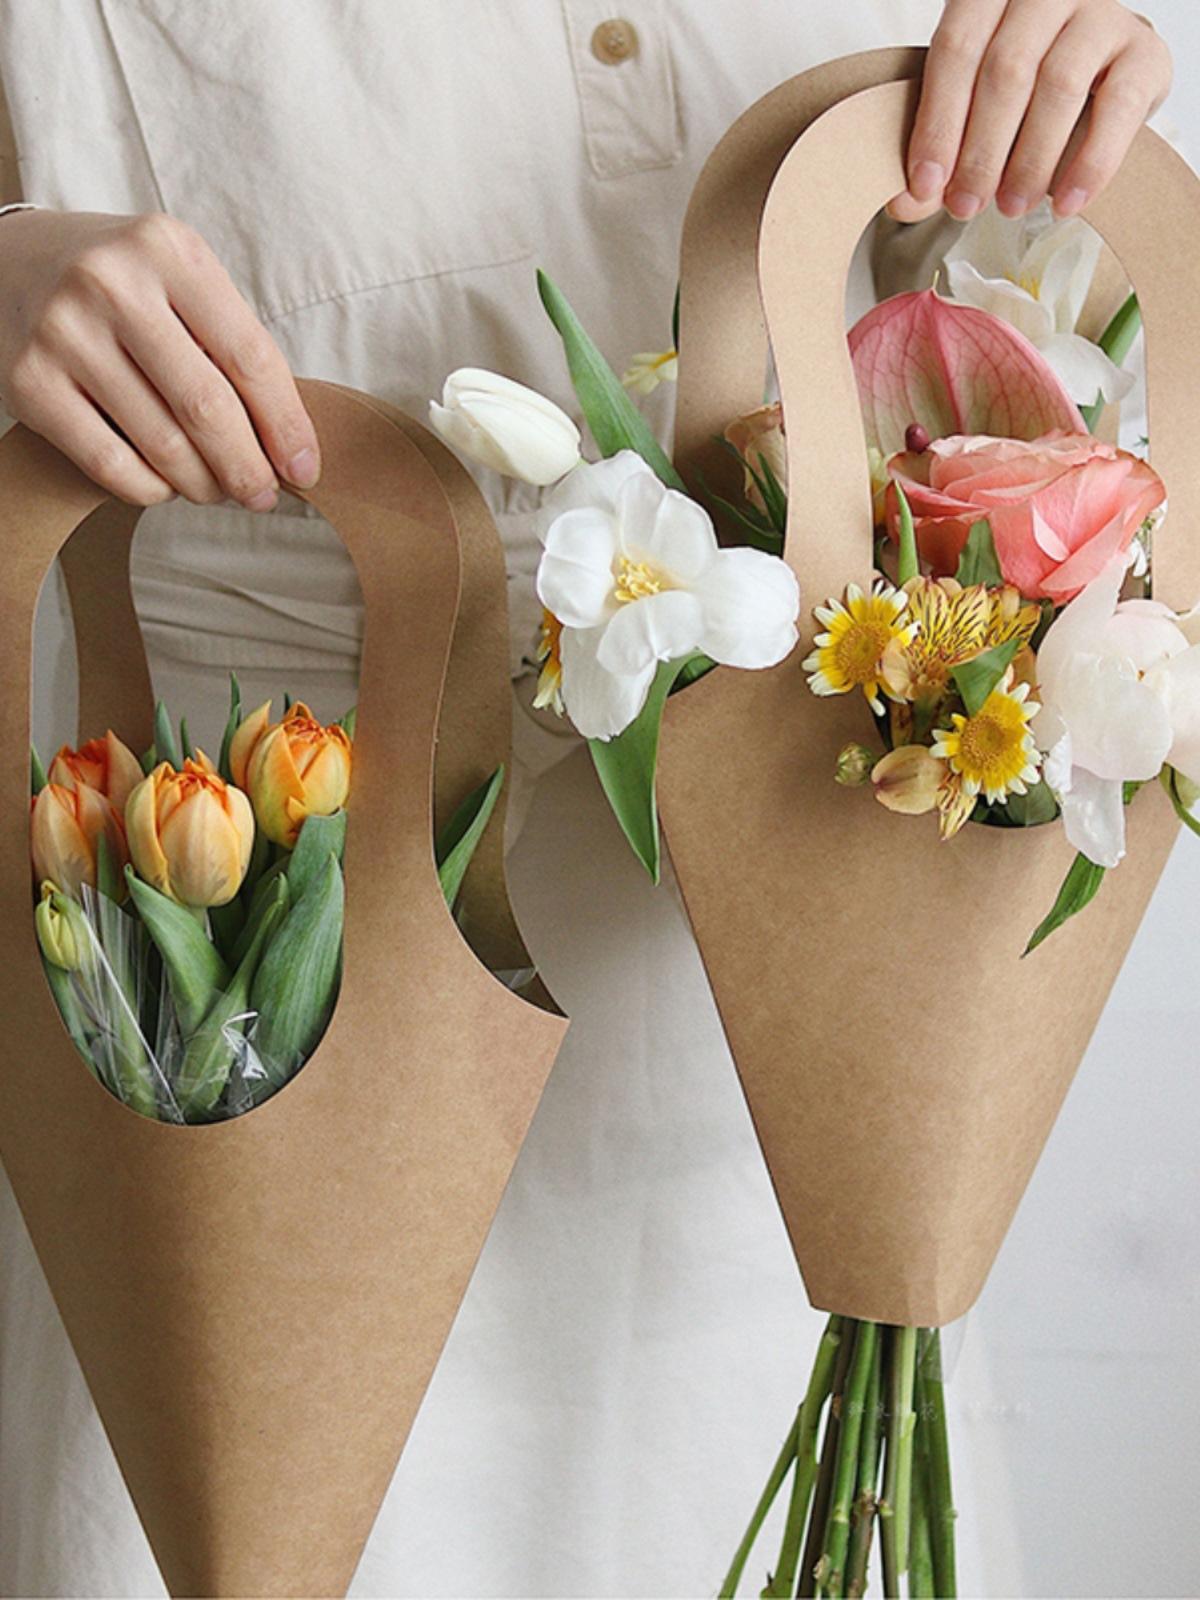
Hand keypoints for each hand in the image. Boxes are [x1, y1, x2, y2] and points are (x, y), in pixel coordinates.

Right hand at [0, 208, 320, 507]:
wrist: (8, 261)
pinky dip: (151, 489)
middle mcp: (111, 284)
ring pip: (162, 444)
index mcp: (168, 250)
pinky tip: (166, 485)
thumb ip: (230, 344)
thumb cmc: (121, 284)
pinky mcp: (28, 382)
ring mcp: (63, 333)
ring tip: (217, 491)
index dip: (286, 425)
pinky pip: (110, 464)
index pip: (249, 357)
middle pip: (207, 407)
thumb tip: (287, 445)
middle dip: (247, 467)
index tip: (305, 468)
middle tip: (262, 496)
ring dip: (203, 484)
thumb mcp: (180, 280)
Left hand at [888, 1, 1172, 222]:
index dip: (937, 123)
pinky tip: (1066, 201)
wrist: (1097, 80)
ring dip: (1030, 160)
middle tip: (965, 207)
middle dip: (980, 151)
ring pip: (1060, 84)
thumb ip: (938, 152)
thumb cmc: (1022, 93)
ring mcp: (1101, 14)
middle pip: (1006, 70)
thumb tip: (904, 202)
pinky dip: (1090, 162)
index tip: (926, 186)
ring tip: (1011, 207)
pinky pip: (1118, 106)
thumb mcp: (971, 111)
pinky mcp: (1144, 51)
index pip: (956, 49)